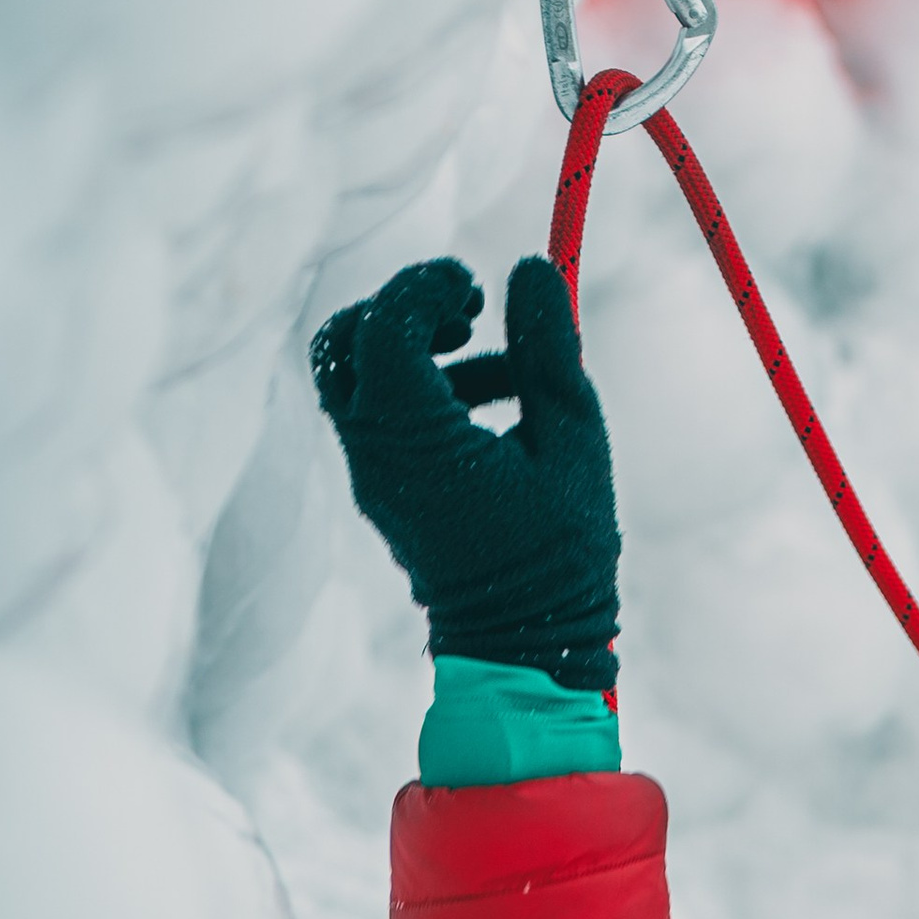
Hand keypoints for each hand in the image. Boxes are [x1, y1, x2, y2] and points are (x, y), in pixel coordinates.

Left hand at [312, 256, 619, 690]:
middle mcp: (373, 454)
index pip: (386, 326)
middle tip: (469, 315)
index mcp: (414, 439)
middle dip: (402, 310)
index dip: (426, 286)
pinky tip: (498, 411)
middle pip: (344, 342)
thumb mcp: (574, 441)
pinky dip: (426, 391)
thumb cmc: (560, 555)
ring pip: (357, 377)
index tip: (478, 287)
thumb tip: (529, 270)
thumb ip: (550, 350)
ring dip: (420, 351)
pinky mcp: (384, 490)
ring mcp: (371, 475)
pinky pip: (382, 416)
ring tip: (506, 373)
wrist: (525, 648)